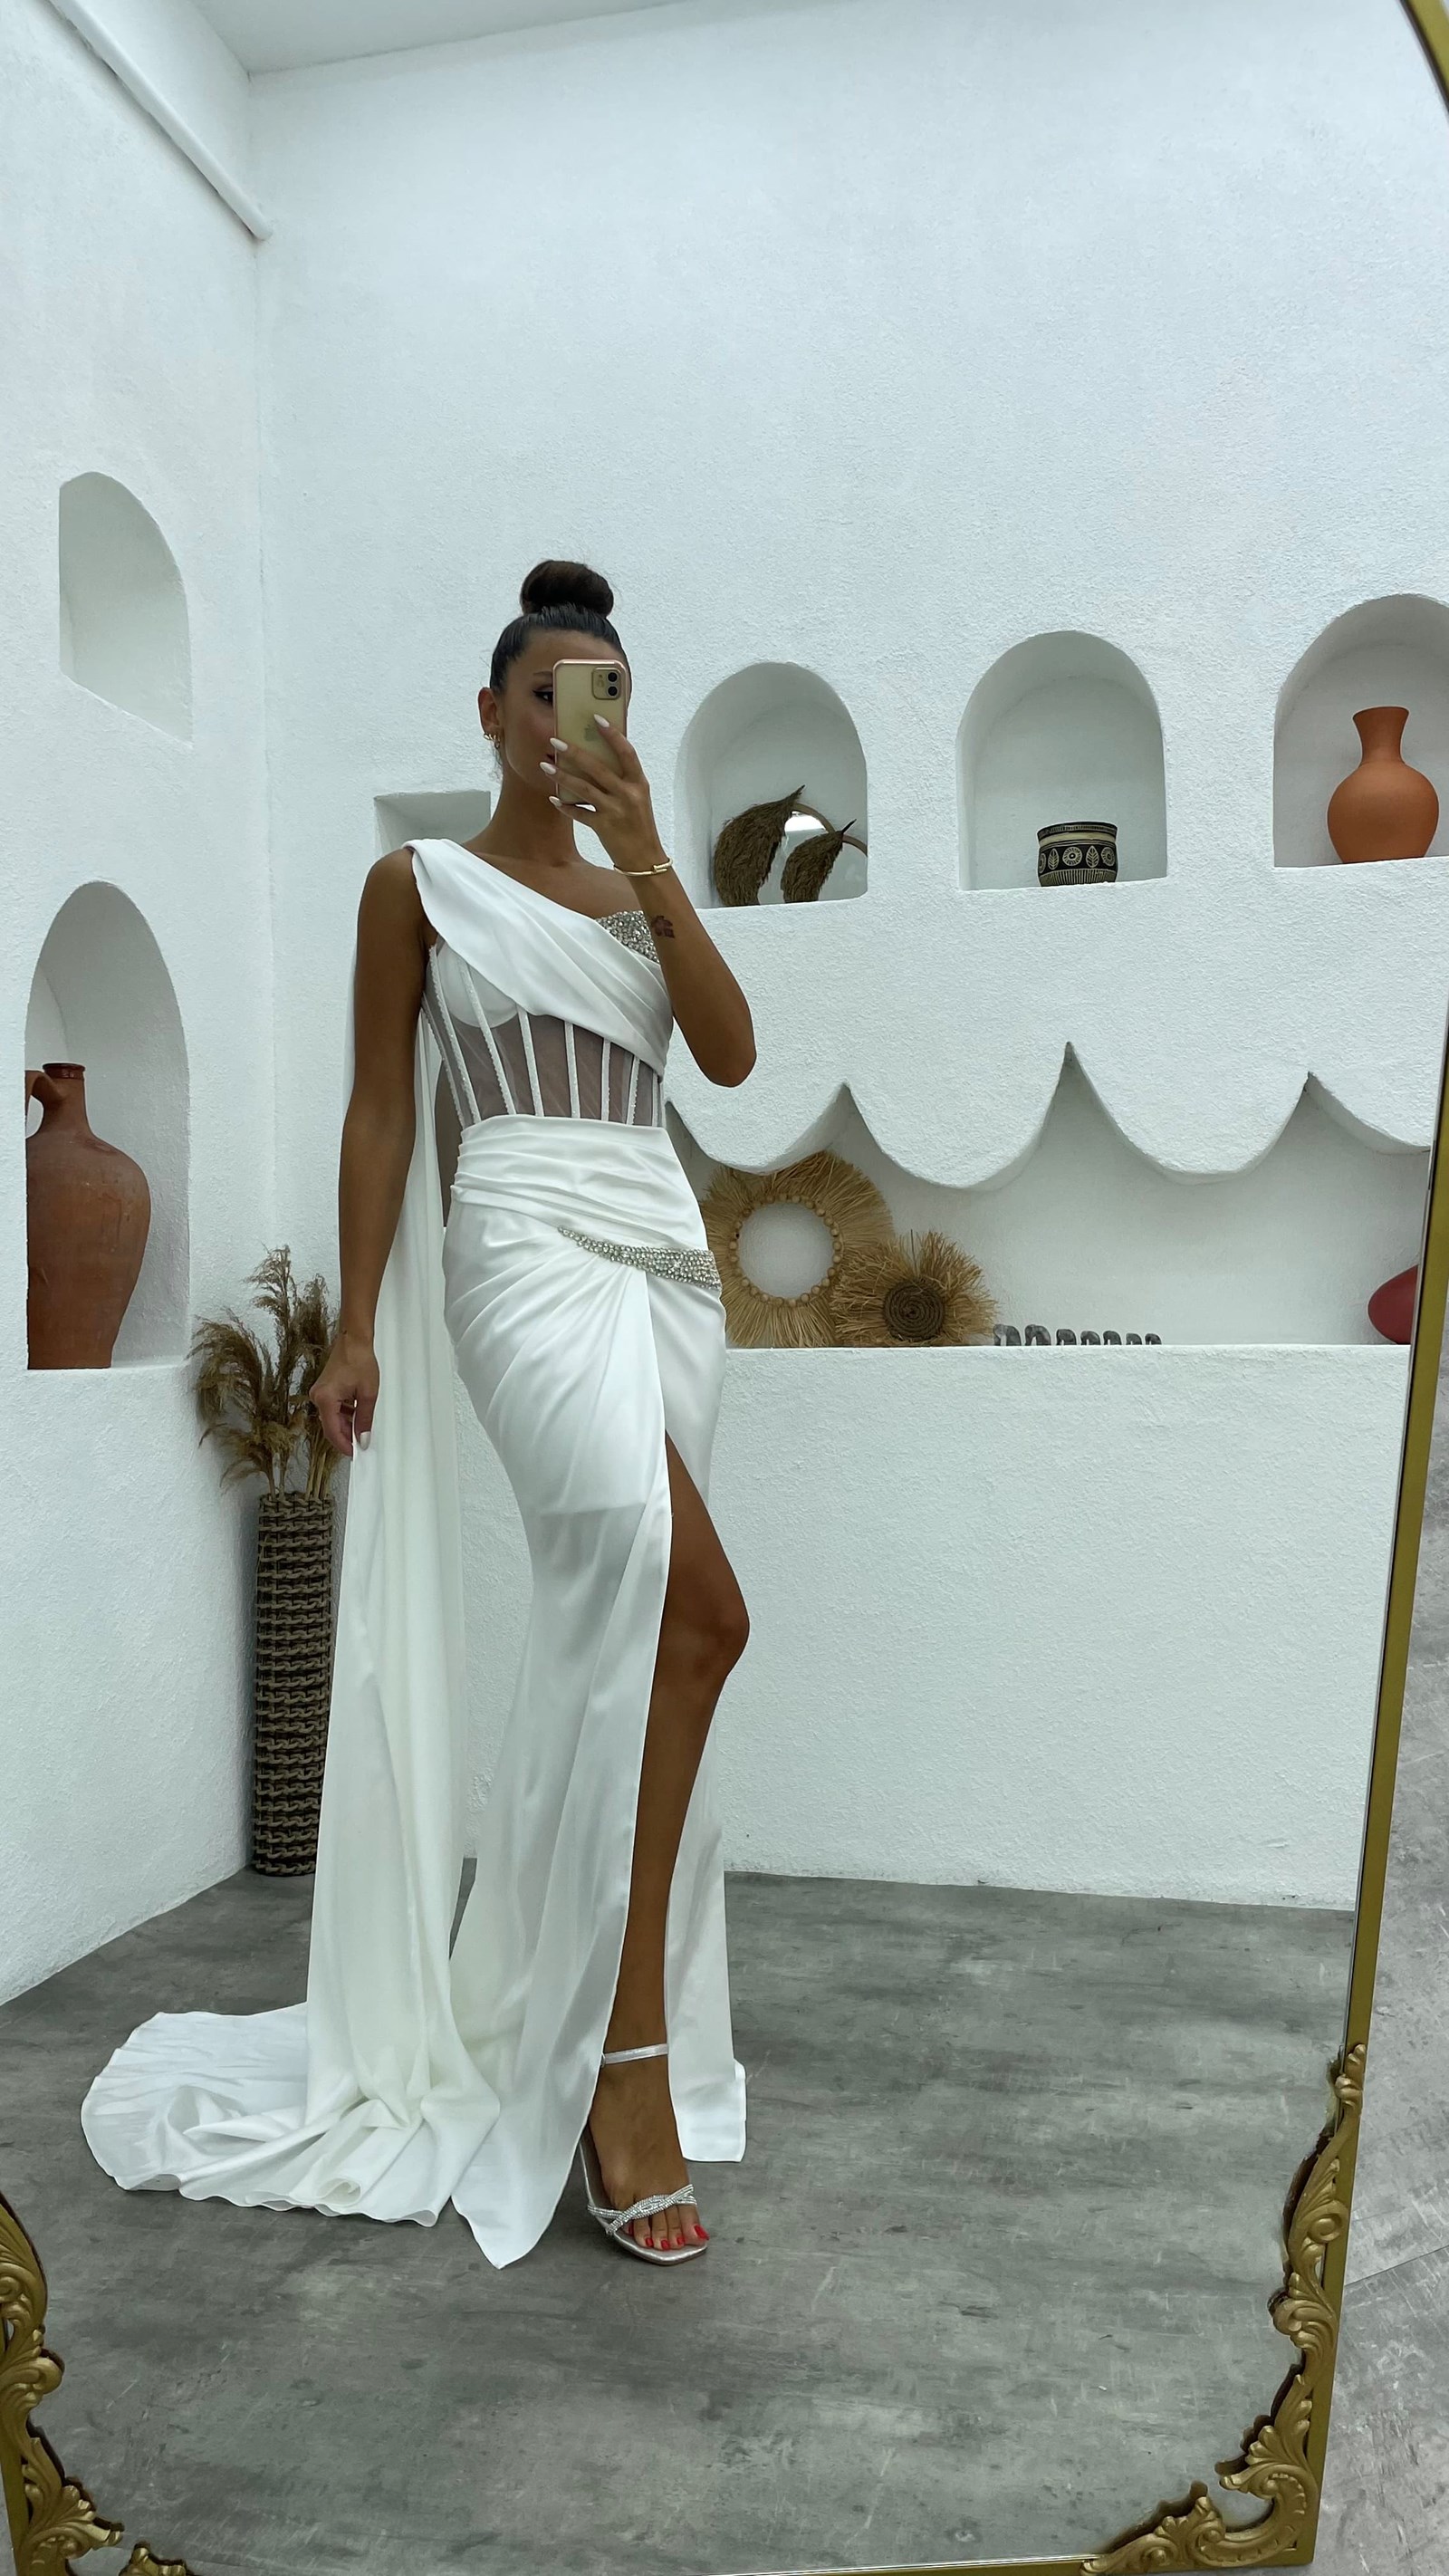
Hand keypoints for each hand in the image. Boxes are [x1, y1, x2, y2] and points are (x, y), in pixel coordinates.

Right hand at [309, 1327, 379, 1457]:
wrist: (354, 1341)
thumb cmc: (360, 1361)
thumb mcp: (367, 1394)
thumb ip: (364, 1419)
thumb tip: (362, 1438)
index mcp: (326, 1399)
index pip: (332, 1431)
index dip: (344, 1445)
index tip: (355, 1453)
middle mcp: (318, 1397)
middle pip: (330, 1425)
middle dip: (345, 1436)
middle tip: (361, 1443)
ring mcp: (319, 1393)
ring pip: (332, 1417)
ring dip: (346, 1425)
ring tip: (362, 1428)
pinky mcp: (324, 1389)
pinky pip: (332, 1408)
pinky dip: (344, 1414)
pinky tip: (356, 1415)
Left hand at [543, 719, 666, 874]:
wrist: (645, 858)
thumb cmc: (639, 824)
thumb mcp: (638, 798)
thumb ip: (622, 779)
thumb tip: (596, 758)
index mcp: (639, 783)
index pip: (626, 752)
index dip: (612, 734)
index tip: (596, 718)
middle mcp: (628, 794)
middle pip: (597, 767)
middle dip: (574, 753)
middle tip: (555, 741)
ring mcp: (615, 810)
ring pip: (583, 788)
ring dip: (562, 776)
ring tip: (545, 765)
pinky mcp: (603, 826)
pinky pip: (579, 813)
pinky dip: (565, 806)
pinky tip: (553, 798)